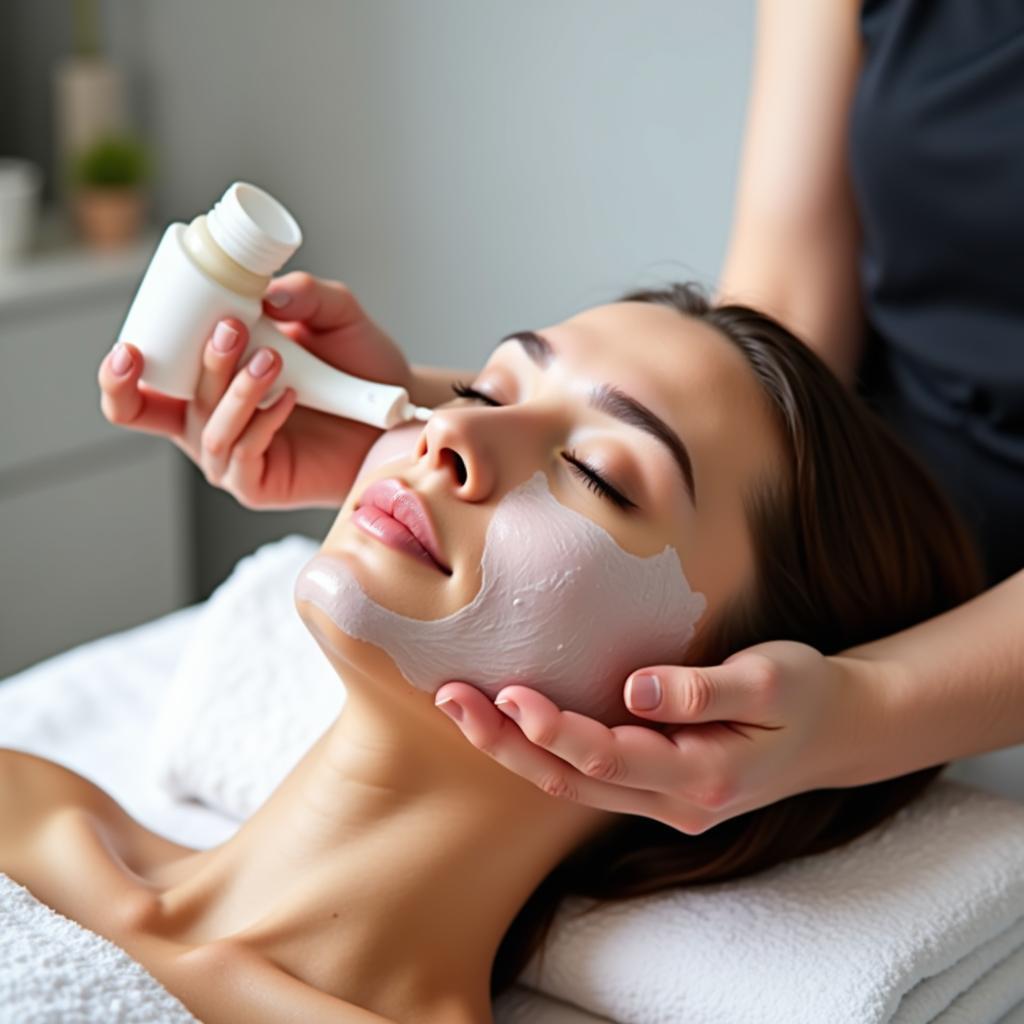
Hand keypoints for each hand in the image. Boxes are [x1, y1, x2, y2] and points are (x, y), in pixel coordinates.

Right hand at [98, 271, 413, 508]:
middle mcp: (207, 421)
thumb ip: (305, 294)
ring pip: (209, 428)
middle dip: (182, 370)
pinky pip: (244, 454)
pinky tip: (289, 396)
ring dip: (236, 390)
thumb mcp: (334, 314)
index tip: (129, 347)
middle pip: (158, 407)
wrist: (396, 409)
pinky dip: (262, 422)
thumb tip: (266, 292)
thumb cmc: (356, 364)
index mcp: (203, 383)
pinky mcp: (258, 483)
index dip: (119, 376)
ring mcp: (230, 456)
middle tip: (228, 330)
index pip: (140, 388)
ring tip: (274, 358)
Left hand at [433, 641, 876, 833]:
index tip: (510, 692)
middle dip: (508, 742)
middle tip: (452, 698)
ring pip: (573, 786)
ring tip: (463, 707)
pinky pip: (589, 779)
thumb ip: (702, 689)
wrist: (838, 731)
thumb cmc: (805, 695)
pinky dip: (544, 752)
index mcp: (705, 777)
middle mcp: (676, 803)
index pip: (610, 758)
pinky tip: (512, 723)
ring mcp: (665, 803)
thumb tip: (636, 689)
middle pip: (573, 781)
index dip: (555, 728)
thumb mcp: (770, 680)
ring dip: (515, 749)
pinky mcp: (658, 789)